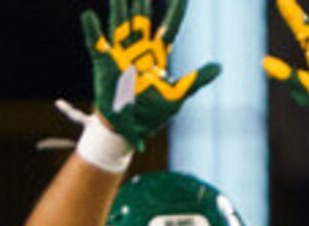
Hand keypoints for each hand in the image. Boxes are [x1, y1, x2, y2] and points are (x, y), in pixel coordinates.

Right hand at [81, 0, 218, 153]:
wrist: (126, 131)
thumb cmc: (150, 116)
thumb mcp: (176, 96)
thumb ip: (195, 80)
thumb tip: (220, 67)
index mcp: (157, 56)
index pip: (169, 28)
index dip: (176, 11)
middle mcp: (138, 51)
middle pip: (142, 20)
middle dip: (143, 2)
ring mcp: (120, 55)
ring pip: (120, 25)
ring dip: (120, 8)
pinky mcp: (104, 64)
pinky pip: (96, 44)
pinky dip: (92, 30)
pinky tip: (89, 16)